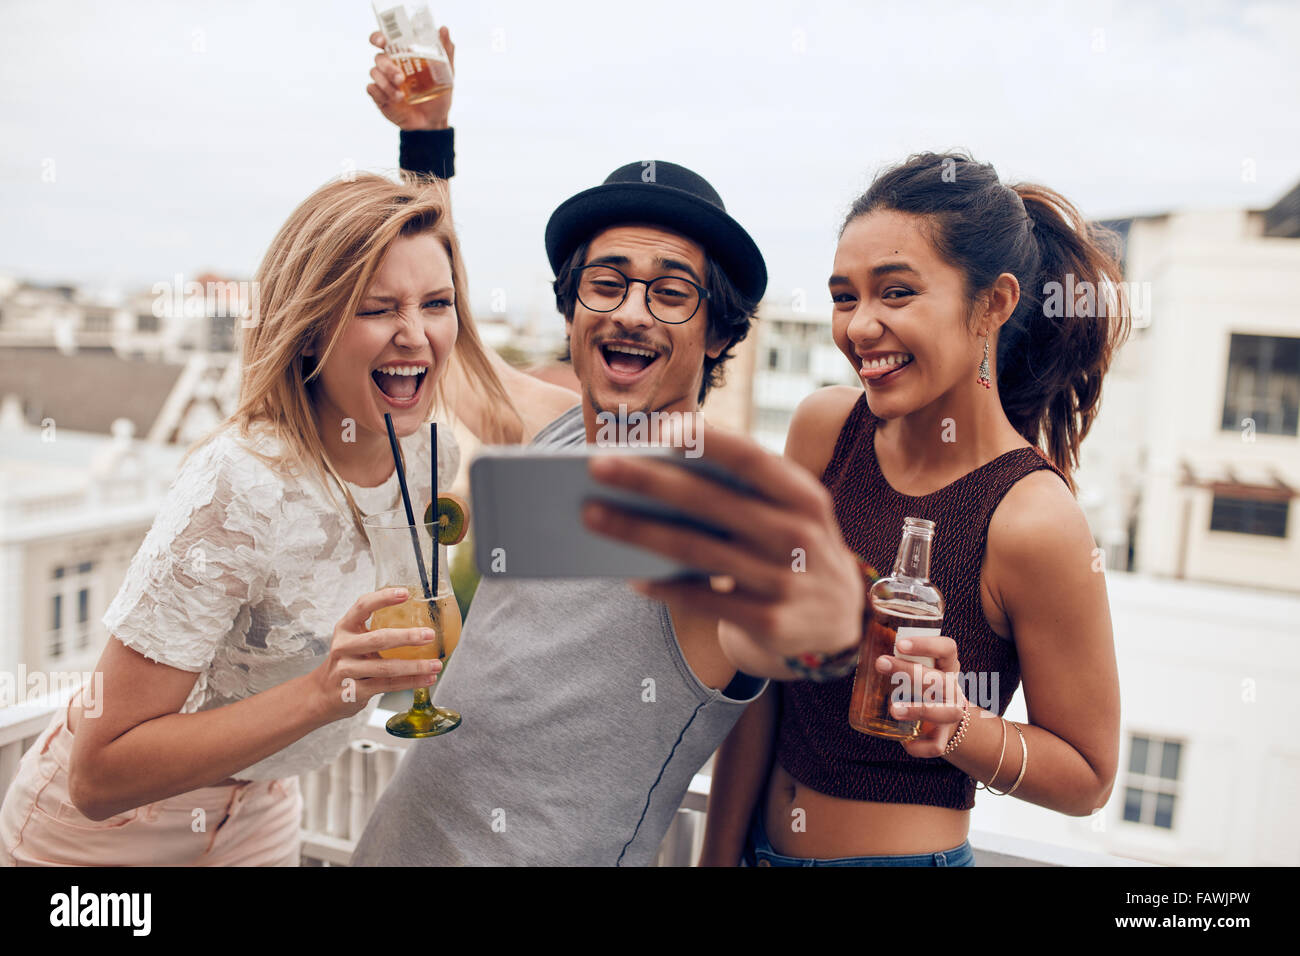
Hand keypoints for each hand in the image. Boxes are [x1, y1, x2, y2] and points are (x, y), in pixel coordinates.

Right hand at [310, 587, 442, 722]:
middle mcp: (343, 646)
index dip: (383, 598)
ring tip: (436, 664)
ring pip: (386, 668)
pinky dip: (410, 682)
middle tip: (430, 635)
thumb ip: (376, 629)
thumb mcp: (354, 640)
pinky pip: (387, 685)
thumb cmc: (347, 661)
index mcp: (345, 628)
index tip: (406, 593)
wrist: (321, 694)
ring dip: (415, 666)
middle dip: (407, 637)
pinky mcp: (353, 692)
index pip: (362, 606)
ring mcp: (346, 670)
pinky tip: (427, 678)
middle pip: (378, 639)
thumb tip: (420, 618)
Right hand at [366, 27, 454, 129]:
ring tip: (401, 95)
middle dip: (387, 66)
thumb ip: (446, 51)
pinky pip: (372, 90)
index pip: (383, 41)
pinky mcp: (381, 97)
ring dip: (385, 83)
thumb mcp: (446, 72)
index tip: (382, 41)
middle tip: (400, 78)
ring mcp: (384, 82)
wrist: (435, 121)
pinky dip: (380, 93)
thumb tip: (444, 29)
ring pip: (374, 73)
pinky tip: (393, 99)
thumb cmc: (439, 94)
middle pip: (378, 58)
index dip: (378, 37)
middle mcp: (390, 66)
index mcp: (402, 56)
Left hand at [583, 422, 864, 661]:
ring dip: (637, 532)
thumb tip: (658, 468)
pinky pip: (702, 600)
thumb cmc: (795, 546)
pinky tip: (630, 574)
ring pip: (695, 551)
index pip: (751, 459)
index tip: (659, 428)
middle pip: (709, 502)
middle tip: (596, 468)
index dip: (707, 442)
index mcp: (805, 497)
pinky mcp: (769, 622)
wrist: (842, 620)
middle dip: (648, 481)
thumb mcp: (792, 511)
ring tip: (592, 516)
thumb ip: (747, 488)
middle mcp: (799, 536)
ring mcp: (785, 582)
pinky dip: (663, 585)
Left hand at [877, 633, 968, 757]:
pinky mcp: (945, 736)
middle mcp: (953, 689)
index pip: (947, 649)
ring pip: (943, 712)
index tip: (899, 643)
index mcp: (947, 666)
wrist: (946, 719)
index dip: (927, 644)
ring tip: (893, 709)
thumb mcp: (918, 666)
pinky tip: (904, 743)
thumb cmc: (923, 685)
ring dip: (918, 710)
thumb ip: (898, 655)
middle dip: (910, 672)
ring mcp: (951, 714)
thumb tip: (860, 638)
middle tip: (881, 664)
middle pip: (939, 680)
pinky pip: (936, 745)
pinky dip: (920, 747)